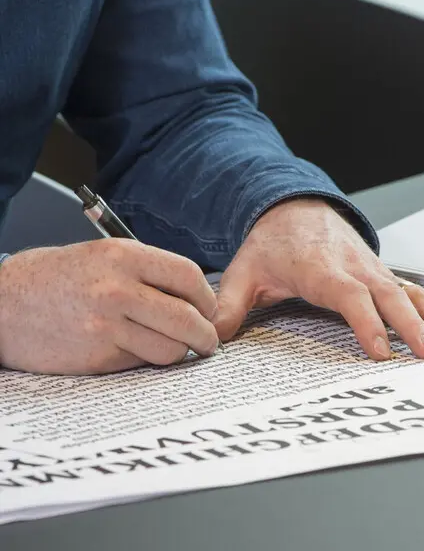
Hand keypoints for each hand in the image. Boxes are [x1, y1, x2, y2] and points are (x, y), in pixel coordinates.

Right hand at [0, 239, 218, 374]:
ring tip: (172, 346)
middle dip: (206, 334)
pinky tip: (135, 349)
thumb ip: (148, 273)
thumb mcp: (103, 256)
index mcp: (124, 256)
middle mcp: (118, 289)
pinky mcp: (96, 356)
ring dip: (178, 352)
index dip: (206, 298)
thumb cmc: (56, 278)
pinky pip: (141, 362)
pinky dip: (147, 360)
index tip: (208, 310)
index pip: (188, 276)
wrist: (1, 304)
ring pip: (170, 348)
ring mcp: (106, 325)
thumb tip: (194, 298)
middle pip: (188, 319)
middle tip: (207, 340)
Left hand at [214, 198, 423, 358]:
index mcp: (321, 268)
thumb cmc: (272, 243)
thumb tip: (209, 338)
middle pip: (391, 296)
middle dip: (415, 326)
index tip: (381, 350)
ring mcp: (378, 272)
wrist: (294, 209)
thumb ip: (229, 305)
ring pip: (418, 295)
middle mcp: (357, 269)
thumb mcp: (244, 271)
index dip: (366, 321)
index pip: (348, 295)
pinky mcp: (389, 276)